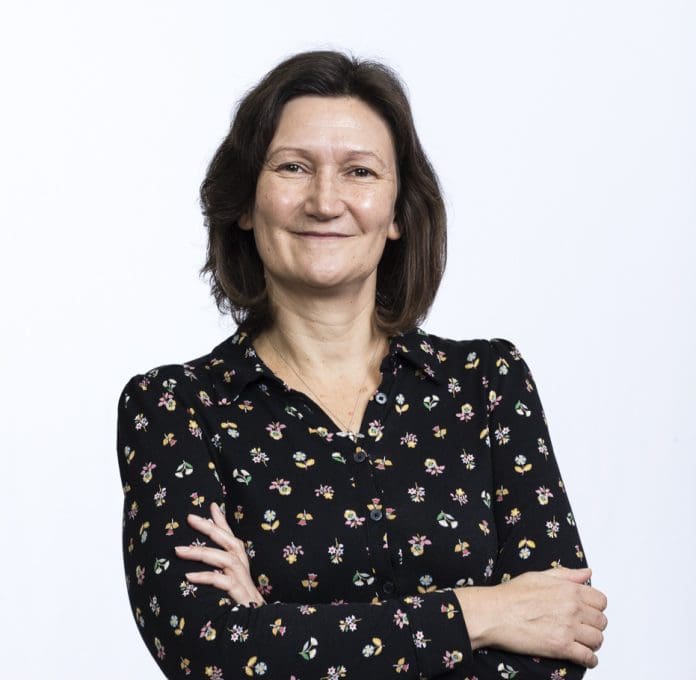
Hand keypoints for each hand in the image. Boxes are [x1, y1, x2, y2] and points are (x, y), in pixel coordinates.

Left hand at [174, 501, 265, 607]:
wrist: (256, 625)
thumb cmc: (240, 602)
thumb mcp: (230, 581)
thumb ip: (218, 567)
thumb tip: (198, 558)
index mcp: (240, 561)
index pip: (230, 536)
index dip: (221, 521)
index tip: (211, 504)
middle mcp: (242, 566)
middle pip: (227, 541)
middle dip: (209, 527)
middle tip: (190, 517)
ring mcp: (242, 579)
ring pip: (223, 558)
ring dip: (200, 552)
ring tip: (178, 550)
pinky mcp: (239, 594)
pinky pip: (222, 581)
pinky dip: (206, 577)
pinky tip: (189, 577)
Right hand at [456, 566, 606, 667]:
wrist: (494, 613)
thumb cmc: (511, 595)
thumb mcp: (538, 576)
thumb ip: (566, 575)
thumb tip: (586, 572)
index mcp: (568, 589)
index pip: (600, 600)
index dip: (596, 607)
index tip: (589, 612)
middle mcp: (572, 607)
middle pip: (601, 621)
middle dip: (594, 625)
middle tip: (584, 628)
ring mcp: (568, 628)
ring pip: (597, 639)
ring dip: (592, 643)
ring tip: (583, 642)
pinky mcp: (561, 647)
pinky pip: (588, 657)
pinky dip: (589, 660)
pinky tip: (583, 657)